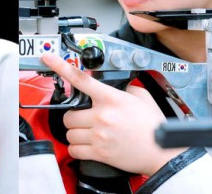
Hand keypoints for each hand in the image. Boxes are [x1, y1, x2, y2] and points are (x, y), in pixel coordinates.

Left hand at [41, 53, 186, 175]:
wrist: (162, 152)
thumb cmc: (153, 126)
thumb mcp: (141, 97)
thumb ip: (124, 88)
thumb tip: (114, 85)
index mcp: (111, 98)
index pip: (80, 79)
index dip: (60, 66)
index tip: (48, 59)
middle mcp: (102, 116)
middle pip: (69, 114)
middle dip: (74, 117)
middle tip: (84, 119)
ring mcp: (99, 135)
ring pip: (70, 133)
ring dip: (76, 133)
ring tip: (89, 133)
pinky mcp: (99, 153)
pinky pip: (74, 150)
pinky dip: (77, 148)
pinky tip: (88, 146)